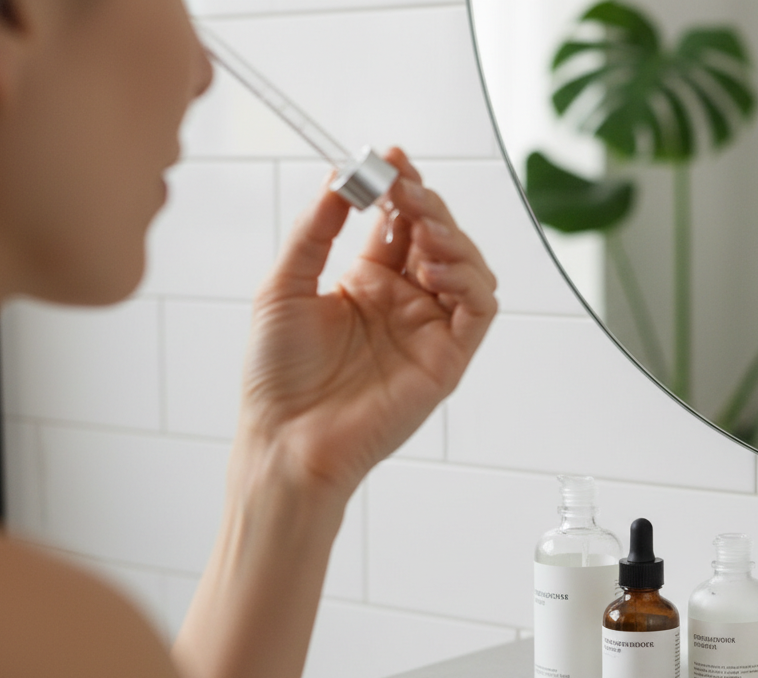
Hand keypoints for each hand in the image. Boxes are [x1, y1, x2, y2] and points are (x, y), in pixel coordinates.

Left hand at [234, 147, 497, 507]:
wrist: (284, 438)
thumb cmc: (276, 375)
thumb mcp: (282, 286)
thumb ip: (315, 231)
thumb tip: (339, 180)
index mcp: (369, 283)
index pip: (400, 223)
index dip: (400, 188)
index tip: (388, 158)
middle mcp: (405, 302)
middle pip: (438, 236)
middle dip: (426, 203)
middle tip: (402, 185)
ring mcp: (429, 329)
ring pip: (469, 267)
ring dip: (452, 236)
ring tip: (422, 224)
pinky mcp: (448, 359)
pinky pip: (480, 310)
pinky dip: (470, 280)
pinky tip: (436, 265)